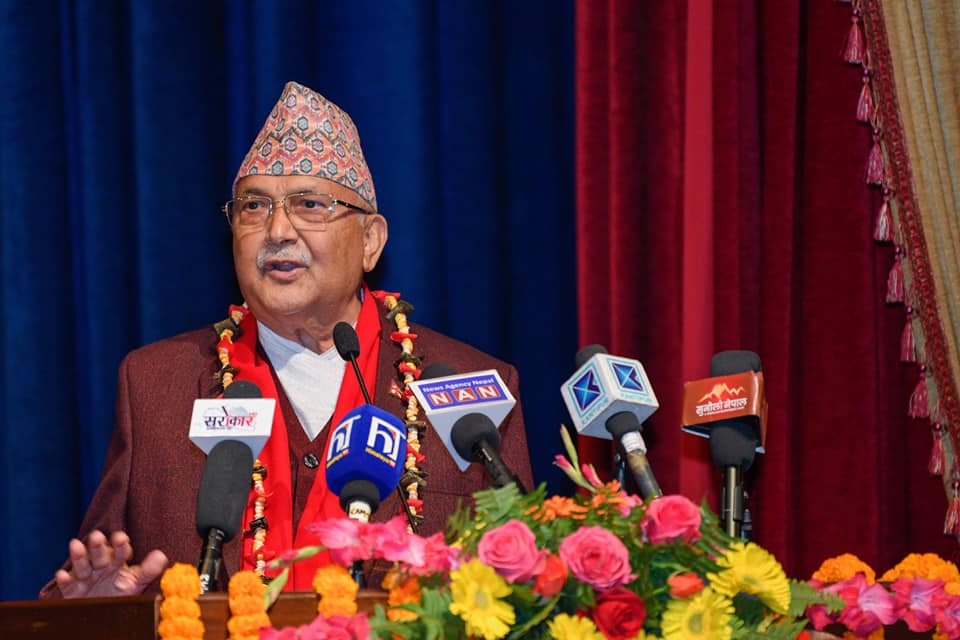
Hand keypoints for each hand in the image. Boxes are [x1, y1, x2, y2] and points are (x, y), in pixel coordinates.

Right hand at [54, 530, 168, 597]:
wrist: (100, 613)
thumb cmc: (120, 593)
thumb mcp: (136, 584)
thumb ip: (148, 571)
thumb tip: (162, 555)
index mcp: (118, 562)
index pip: (121, 551)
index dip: (120, 545)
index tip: (121, 539)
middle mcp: (101, 566)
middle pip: (100, 554)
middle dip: (98, 546)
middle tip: (97, 536)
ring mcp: (85, 577)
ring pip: (82, 565)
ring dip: (79, 556)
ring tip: (75, 544)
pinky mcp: (72, 590)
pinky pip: (67, 585)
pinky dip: (64, 580)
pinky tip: (62, 575)